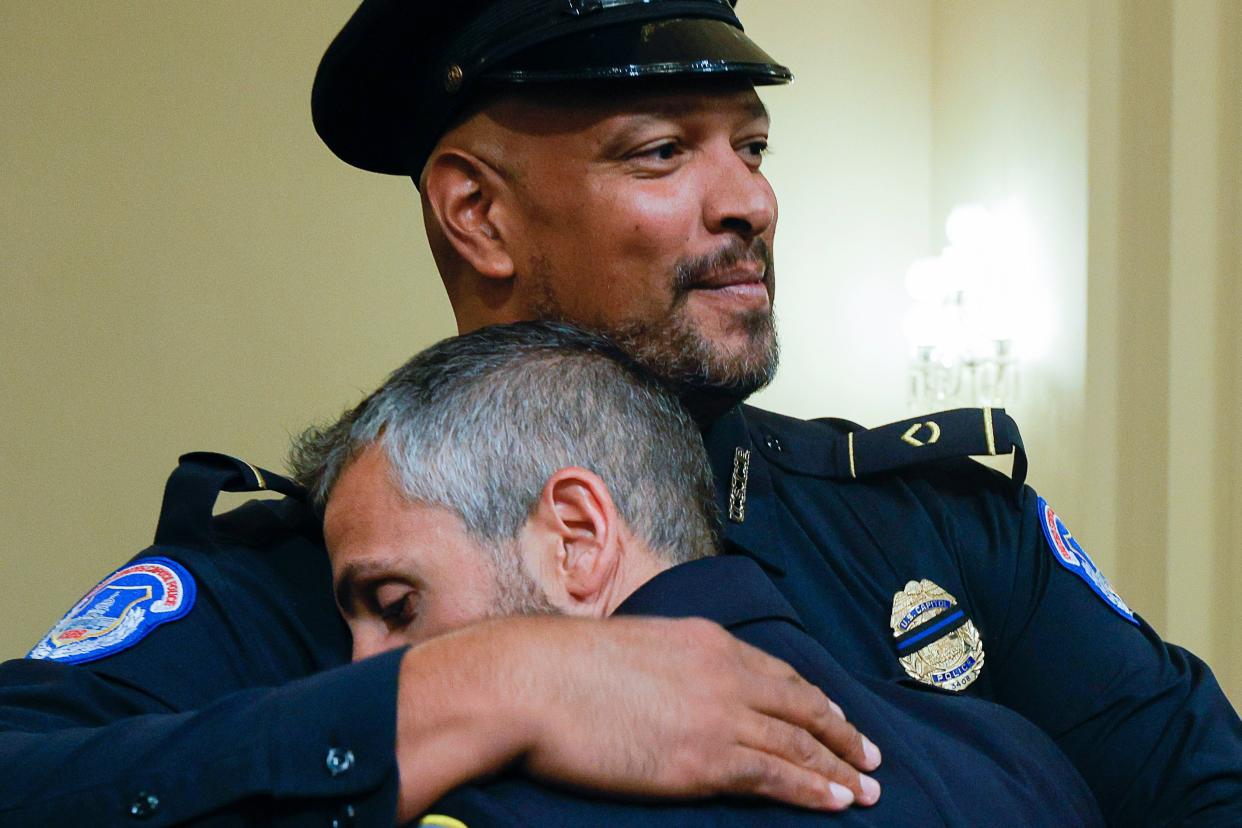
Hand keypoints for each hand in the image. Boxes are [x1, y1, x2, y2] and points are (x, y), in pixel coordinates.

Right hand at [391, 615, 880, 820]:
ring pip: (797, 743)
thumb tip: (677, 690)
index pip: (777, 672)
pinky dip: (812, 788)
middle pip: (802, 705)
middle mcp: (724, 673)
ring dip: (839, 767)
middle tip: (872, 756)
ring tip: (869, 788)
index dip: (814, 698)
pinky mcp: (701, 761)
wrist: (531, 681)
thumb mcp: (633, 646)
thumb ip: (670, 665)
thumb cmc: (561, 665)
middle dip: (843, 733)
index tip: (836, 715)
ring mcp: (716, 717)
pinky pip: (775, 775)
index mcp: (706, 640)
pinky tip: (837, 800)